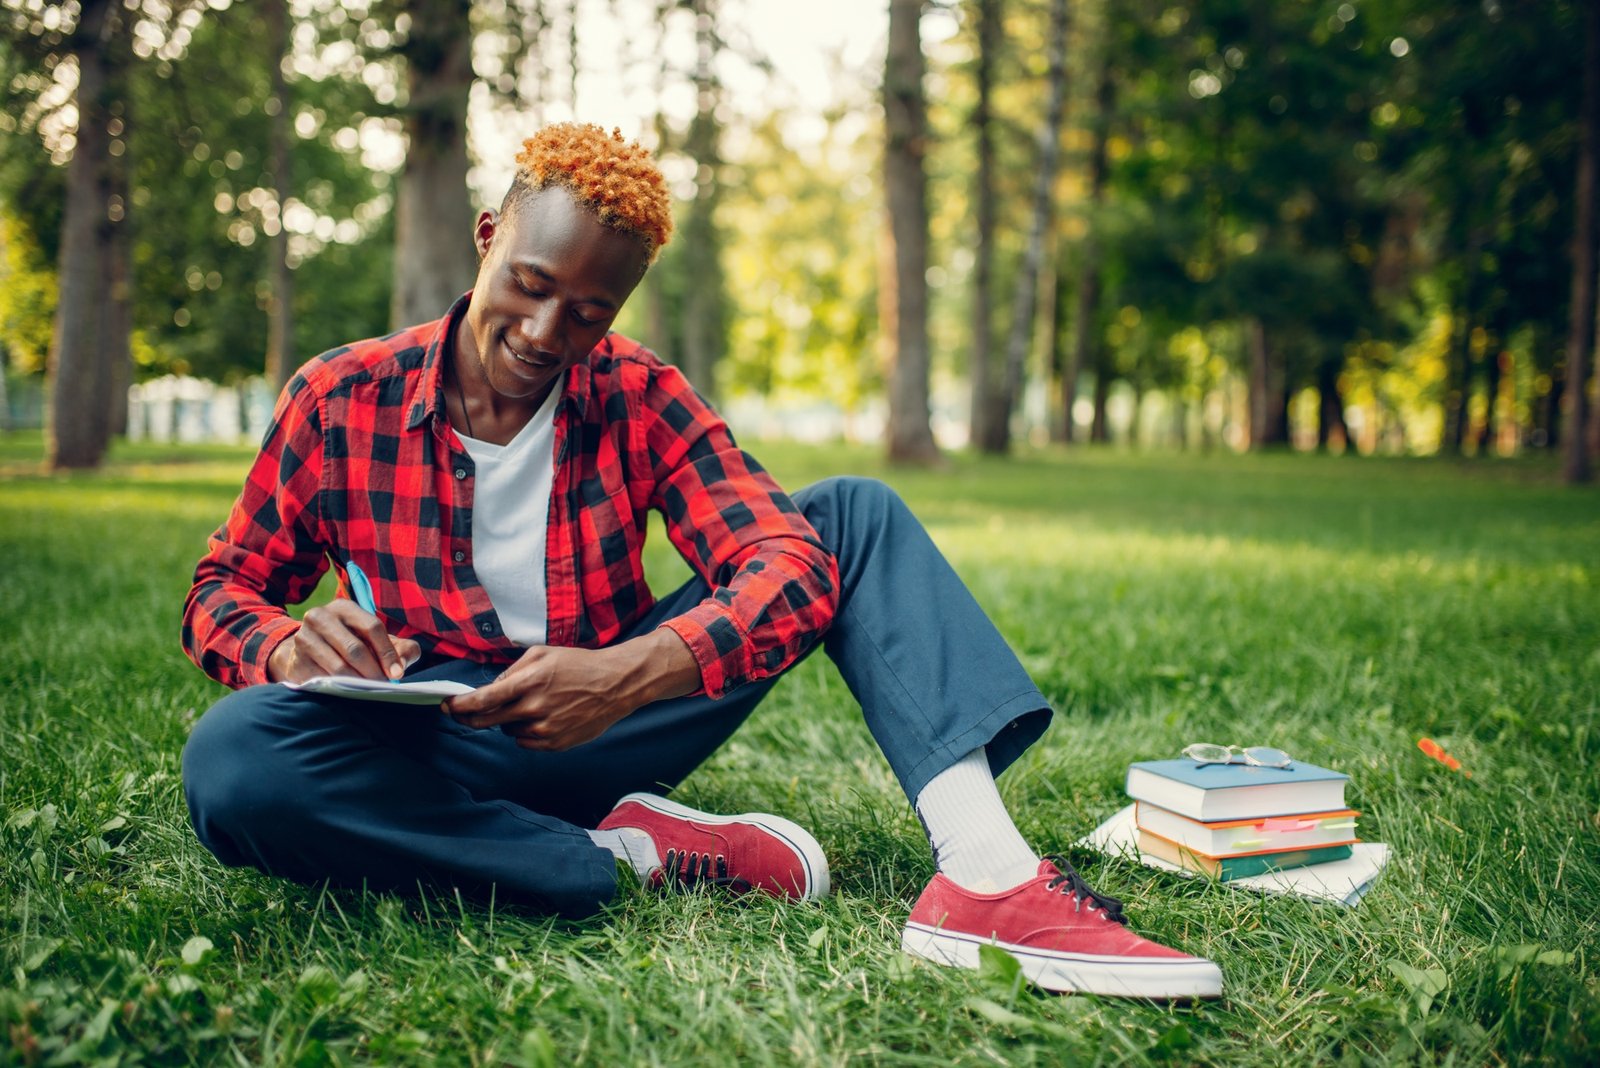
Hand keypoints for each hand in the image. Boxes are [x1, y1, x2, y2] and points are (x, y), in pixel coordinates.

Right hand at [267, 600, 421, 683]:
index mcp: (344, 607)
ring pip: (338, 667)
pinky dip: (339, 689)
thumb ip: (401, 648)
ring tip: (369, 692)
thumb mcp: (378, 641)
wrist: (309, 651)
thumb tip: (402, 665)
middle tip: (383, 687)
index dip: (388, 653)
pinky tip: (347, 693)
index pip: (372, 627)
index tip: (397, 674)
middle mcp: (320, 616)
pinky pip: (322, 680)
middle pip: (355, 649)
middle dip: (374, 672)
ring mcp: (304, 637)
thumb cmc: (353, 644)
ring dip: (358, 684)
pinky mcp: (296, 660)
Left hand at [444, 629, 699, 750]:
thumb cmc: (578, 664)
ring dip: (508, 720)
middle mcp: (535, 708)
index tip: (447, 706)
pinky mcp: (556, 743)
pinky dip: (525, 731)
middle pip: (488, 720)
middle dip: (470, 717)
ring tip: (529, 705)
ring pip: (508, 730)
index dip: (460, 706)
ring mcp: (546, 728)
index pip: (485, 699)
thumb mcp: (543, 654)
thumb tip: (491, 689)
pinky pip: (525, 742)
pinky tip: (541, 717)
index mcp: (530, 682)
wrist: (615, 685)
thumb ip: (513, 671)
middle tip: (462, 713)